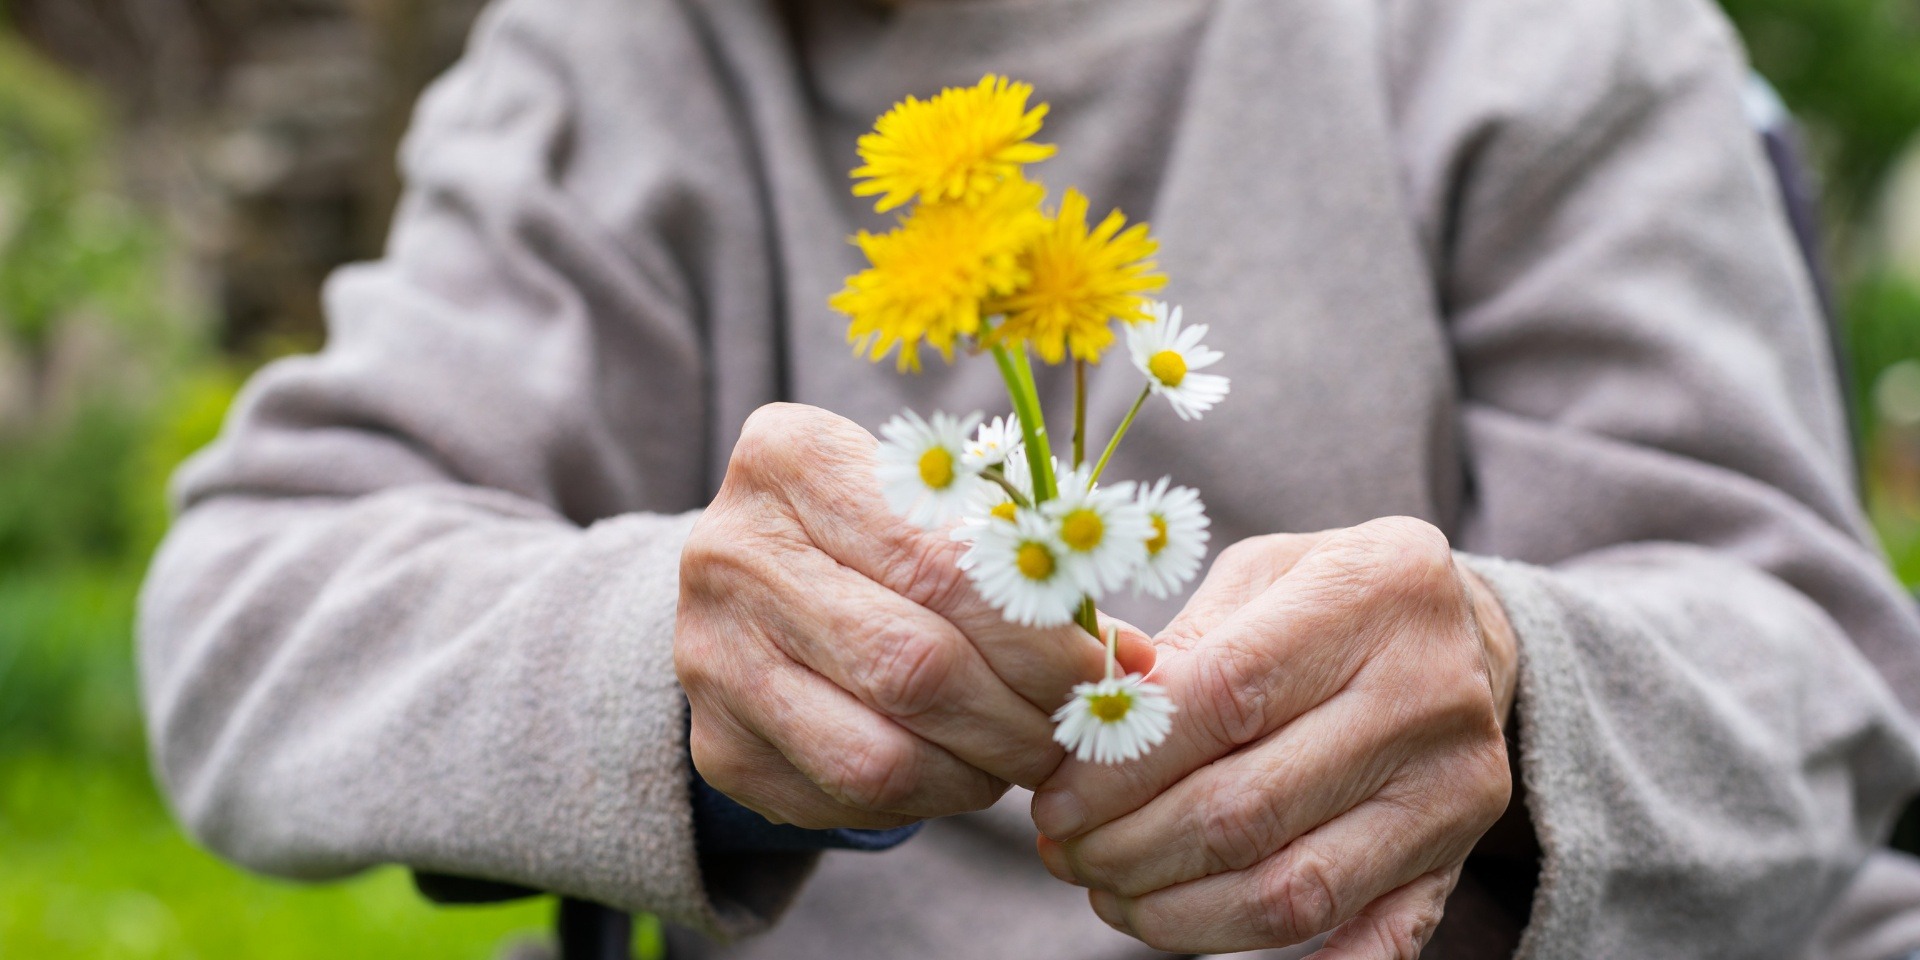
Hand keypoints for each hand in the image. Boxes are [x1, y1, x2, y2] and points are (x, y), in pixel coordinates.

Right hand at [675, 403, 1150, 829]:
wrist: (755, 578)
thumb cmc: (882, 529)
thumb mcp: (941, 508)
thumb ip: (1024, 565)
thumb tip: (1131, 662)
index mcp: (791, 458)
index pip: (941, 566)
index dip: (1040, 634)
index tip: (1106, 669)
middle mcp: (731, 552)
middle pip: (911, 666)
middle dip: (1019, 715)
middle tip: (1074, 731)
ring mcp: (708, 656)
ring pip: (877, 756)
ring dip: (978, 773)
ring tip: (1023, 755)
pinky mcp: (714, 745)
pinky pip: (844, 800)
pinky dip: (926, 800)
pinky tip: (959, 770)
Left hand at [1030, 517, 1516, 956]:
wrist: (1468, 631)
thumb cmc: (1331, 595)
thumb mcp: (1261, 575)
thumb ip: (1181, 645)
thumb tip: (1086, 724)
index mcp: (1375, 591)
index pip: (1224, 698)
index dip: (1122, 765)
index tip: (1056, 798)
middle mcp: (1428, 692)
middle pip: (1248, 808)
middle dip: (1130, 848)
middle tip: (1066, 854)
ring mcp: (1453, 786)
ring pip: (1292, 891)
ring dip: (1178, 913)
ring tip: (1110, 895)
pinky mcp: (1458, 855)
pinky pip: (1372, 938)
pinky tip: (1208, 940)